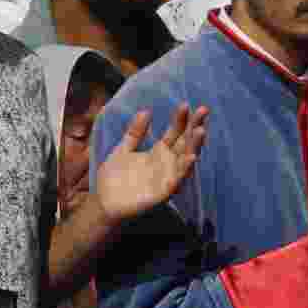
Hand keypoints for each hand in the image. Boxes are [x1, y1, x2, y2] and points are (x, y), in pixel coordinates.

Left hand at [95, 104, 207, 225]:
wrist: (104, 202)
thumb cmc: (114, 177)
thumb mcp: (123, 149)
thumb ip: (135, 132)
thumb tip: (146, 111)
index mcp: (157, 152)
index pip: (174, 133)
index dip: (180, 119)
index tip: (185, 105)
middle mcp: (166, 163)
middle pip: (185, 143)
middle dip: (195, 127)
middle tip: (204, 111)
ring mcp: (166, 177)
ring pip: (185, 159)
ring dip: (194, 146)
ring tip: (201, 130)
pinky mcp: (163, 192)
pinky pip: (177, 180)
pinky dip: (185, 169)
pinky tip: (192, 157)